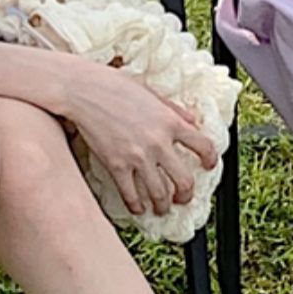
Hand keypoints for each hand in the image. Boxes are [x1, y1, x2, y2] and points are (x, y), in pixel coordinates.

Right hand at [60, 60, 219, 217]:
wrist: (82, 89)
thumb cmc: (113, 85)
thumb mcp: (150, 92)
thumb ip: (173, 109)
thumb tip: (191, 121)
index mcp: (170, 122)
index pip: (204, 146)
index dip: (211, 160)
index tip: (209, 166)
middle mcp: (158, 142)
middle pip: (184, 180)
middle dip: (186, 195)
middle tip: (183, 198)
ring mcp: (137, 156)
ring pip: (159, 194)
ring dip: (163, 206)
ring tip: (161, 208)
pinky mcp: (116, 165)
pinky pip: (131, 195)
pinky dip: (137, 206)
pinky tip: (138, 208)